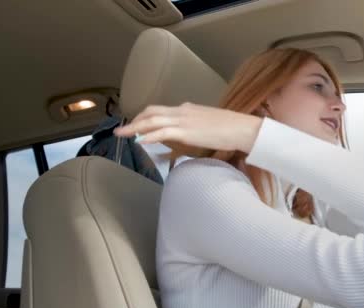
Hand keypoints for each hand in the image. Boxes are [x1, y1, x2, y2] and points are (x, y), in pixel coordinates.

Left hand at [113, 102, 263, 155]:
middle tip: (121, 130)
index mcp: (188, 109)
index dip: (145, 117)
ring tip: (121, 135)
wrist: (242, 128)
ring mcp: (184, 120)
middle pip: (151, 112)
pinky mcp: (186, 131)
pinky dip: (148, 135)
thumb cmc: (231, 128)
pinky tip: (139, 141)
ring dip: (134, 127)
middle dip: (134, 121)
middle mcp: (182, 111)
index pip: (161, 110)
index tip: (136, 125)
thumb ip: (197, 126)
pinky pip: (162, 132)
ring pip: (152, 120)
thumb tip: (190, 133)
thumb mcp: (210, 123)